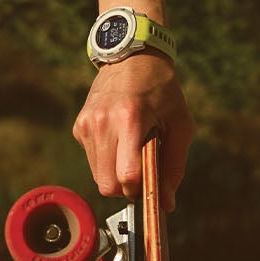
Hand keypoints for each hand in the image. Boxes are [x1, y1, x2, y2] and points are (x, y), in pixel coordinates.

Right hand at [73, 55, 192, 206]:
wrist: (132, 56)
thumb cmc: (162, 89)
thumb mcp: (180, 124)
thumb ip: (174, 165)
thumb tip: (167, 204)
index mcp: (130, 120)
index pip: (126, 176)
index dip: (140, 190)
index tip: (152, 187)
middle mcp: (103, 123)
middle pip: (107, 185)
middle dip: (126, 188)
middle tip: (143, 170)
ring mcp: (87, 124)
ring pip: (98, 177)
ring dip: (116, 174)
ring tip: (132, 149)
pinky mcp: (79, 126)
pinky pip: (93, 160)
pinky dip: (107, 160)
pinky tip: (120, 139)